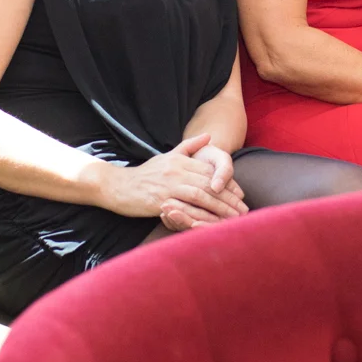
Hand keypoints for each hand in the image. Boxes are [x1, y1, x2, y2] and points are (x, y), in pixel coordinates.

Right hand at [100, 133, 248, 224]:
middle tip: (244, 210)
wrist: (116, 186)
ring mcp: (168, 186)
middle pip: (209, 184)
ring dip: (220, 209)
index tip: (241, 194)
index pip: (209, 171)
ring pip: (201, 196)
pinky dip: (201, 218)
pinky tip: (212, 225)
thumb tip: (209, 136)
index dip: (227, 183)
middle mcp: (176, 171)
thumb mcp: (167, 156)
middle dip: (229, 198)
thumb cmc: (144, 174)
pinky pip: (186, 210)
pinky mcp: (161, 201)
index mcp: (180, 161)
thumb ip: (188, 147)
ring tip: (234, 219)